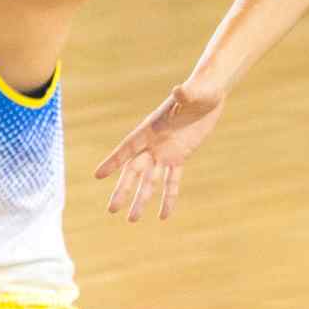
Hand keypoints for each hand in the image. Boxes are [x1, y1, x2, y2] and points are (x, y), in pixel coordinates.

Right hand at [93, 82, 226, 220]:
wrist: (210, 92)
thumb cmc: (200, 89)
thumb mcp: (194, 93)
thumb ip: (185, 94)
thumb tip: (179, 89)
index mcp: (151, 128)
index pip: (128, 147)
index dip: (114, 161)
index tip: (98, 175)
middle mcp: (154, 143)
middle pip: (134, 170)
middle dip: (123, 189)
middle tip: (111, 209)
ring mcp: (166, 151)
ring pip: (151, 180)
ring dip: (142, 199)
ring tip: (132, 219)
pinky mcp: (180, 156)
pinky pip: (172, 181)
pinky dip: (168, 198)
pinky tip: (164, 216)